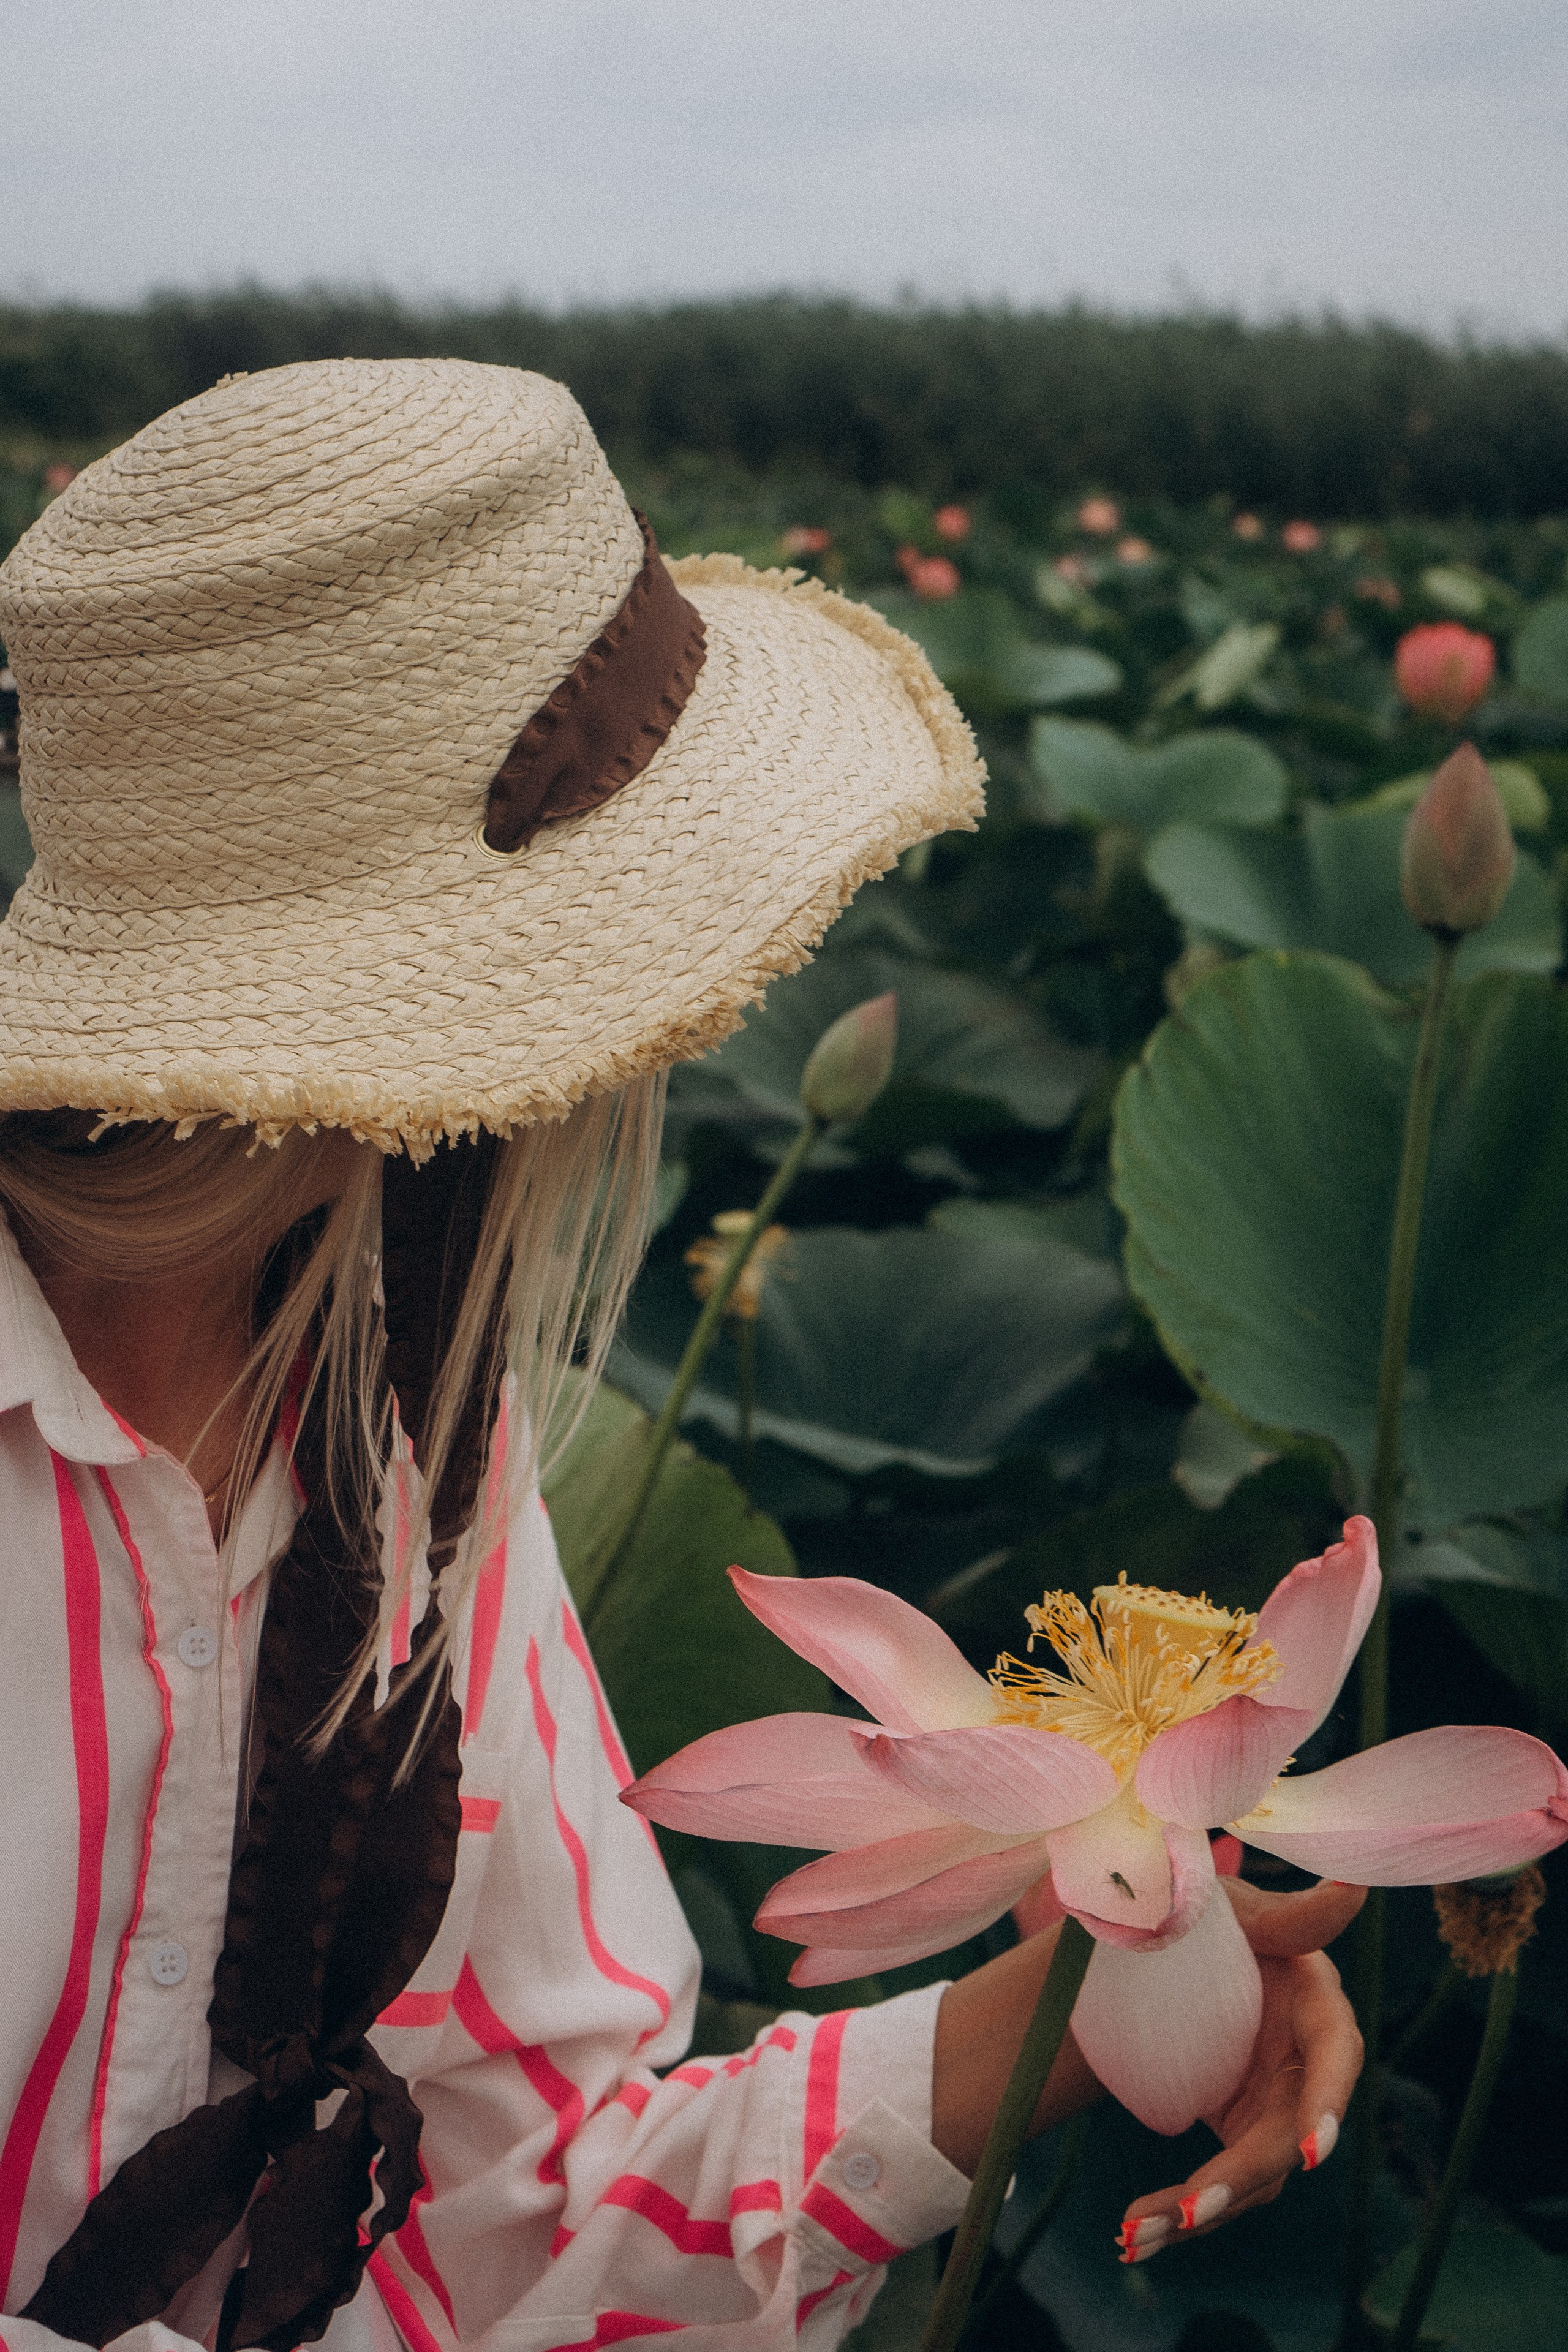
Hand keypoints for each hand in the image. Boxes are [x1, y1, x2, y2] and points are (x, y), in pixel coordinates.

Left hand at [1117, 1877, 1364, 2262]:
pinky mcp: (1244, 2129)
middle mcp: (1305, 2058)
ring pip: (1256, 2174)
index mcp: (1313, 1997)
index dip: (1326, 2105)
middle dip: (1239, 2179)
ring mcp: (1277, 2101)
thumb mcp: (1230, 1909)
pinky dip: (1186, 2210)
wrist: (1153, 1947)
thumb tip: (1353, 1890)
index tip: (1309, 2156)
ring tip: (1138, 2235)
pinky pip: (1225, 2182)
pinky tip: (1140, 2234)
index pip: (1335, 2056)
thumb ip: (1289, 1914)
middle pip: (1288, 2135)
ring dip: (1200, 2211)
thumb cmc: (1200, 1913)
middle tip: (1190, 2212)